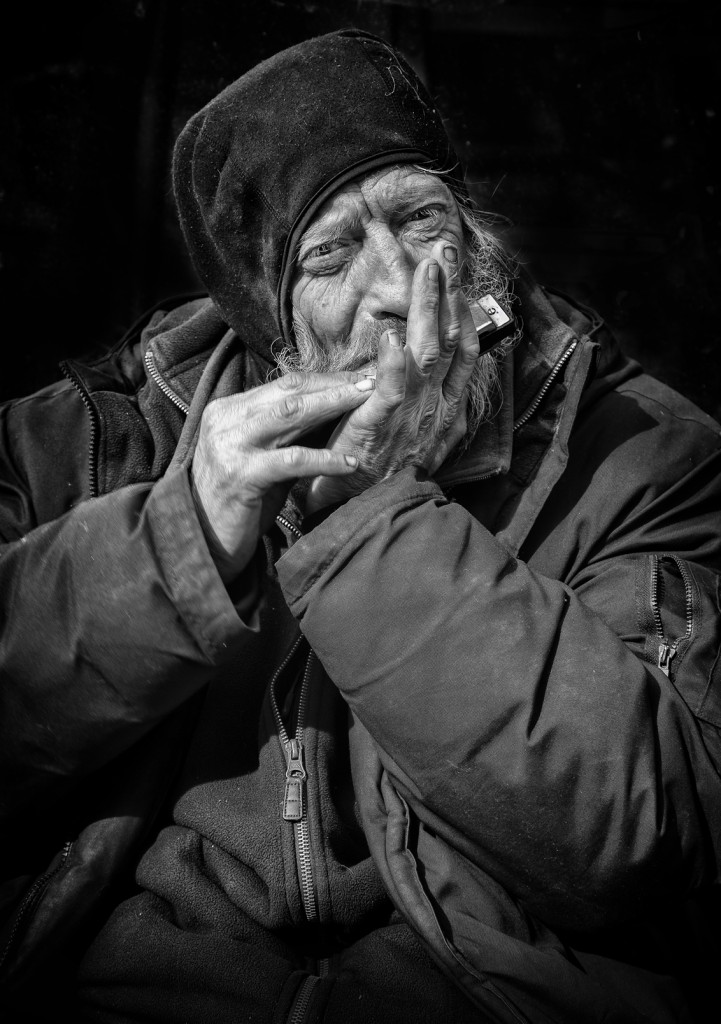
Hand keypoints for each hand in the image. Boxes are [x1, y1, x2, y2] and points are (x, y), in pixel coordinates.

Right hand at [191, 372, 373, 581]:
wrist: (204, 541)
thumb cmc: (240, 499)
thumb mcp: (262, 456)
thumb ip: (288, 432)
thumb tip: (333, 408)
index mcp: (229, 410)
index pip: (283, 384)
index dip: (324, 379)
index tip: (357, 378)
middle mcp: (226, 420)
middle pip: (289, 392)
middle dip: (334, 385)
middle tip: (370, 381)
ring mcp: (230, 445)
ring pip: (290, 414)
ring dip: (333, 405)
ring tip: (366, 402)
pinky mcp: (240, 475)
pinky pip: (292, 460)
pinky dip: (324, 459)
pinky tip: (350, 463)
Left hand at [305, 240, 479, 513]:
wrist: (362, 512)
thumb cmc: (379, 468)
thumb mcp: (412, 430)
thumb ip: (419, 396)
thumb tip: (417, 355)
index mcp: (446, 409)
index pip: (462, 351)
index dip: (462, 312)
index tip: (457, 279)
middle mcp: (438, 409)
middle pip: (450, 341)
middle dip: (448, 294)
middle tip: (443, 253)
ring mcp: (413, 417)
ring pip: (427, 353)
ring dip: (428, 309)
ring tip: (427, 271)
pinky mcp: (381, 427)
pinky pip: (392, 389)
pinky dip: (392, 361)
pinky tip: (390, 333)